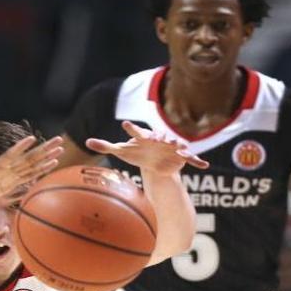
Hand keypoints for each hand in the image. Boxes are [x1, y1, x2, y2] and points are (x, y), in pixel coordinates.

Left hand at [0, 135, 62, 205]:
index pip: (11, 155)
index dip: (21, 147)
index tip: (33, 138)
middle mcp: (4, 169)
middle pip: (28, 158)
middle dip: (44, 150)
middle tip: (60, 140)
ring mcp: (8, 176)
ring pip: (31, 166)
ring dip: (45, 159)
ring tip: (59, 152)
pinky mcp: (9, 184)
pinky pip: (27, 177)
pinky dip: (39, 172)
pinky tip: (49, 166)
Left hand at [86, 121, 208, 176]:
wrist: (154, 160)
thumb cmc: (136, 152)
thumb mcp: (120, 151)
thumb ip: (104, 146)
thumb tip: (86, 141)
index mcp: (143, 138)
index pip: (135, 133)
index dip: (131, 130)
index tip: (125, 125)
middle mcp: (159, 141)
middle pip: (160, 137)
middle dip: (161, 136)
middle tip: (160, 138)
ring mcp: (171, 148)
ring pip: (177, 145)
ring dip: (179, 145)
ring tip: (180, 146)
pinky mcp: (180, 157)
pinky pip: (191, 159)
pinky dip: (197, 162)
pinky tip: (204, 165)